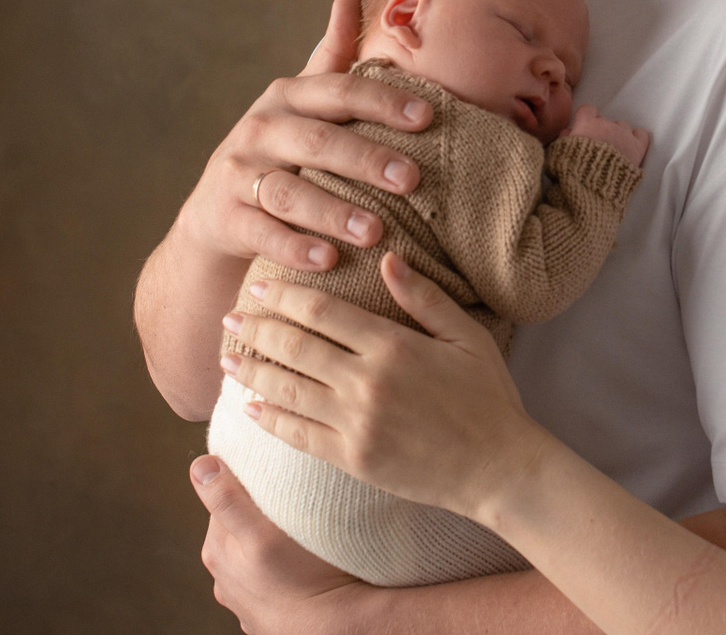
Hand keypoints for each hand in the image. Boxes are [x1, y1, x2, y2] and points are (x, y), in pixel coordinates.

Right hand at [178, 0, 434, 273]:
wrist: (216, 215)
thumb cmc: (280, 151)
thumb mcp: (302, 105)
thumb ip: (332, 59)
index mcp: (288, 97)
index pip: (340, 92)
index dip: (383, 102)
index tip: (428, 117)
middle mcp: (260, 130)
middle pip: (317, 141)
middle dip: (366, 158)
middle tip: (412, 179)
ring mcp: (237, 174)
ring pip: (289, 192)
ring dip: (333, 211)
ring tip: (375, 230)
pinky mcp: (224, 218)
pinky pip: (261, 234)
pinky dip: (294, 248)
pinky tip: (328, 261)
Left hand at [192, 456, 381, 633]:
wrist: (335, 627)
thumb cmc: (303, 581)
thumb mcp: (261, 534)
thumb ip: (227, 501)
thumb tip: (200, 467)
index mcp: (217, 551)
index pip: (222, 500)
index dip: (246, 482)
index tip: (272, 475)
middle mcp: (225, 577)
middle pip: (238, 526)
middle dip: (258, 511)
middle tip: (291, 501)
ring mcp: (246, 597)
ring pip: (255, 551)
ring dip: (270, 540)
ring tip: (299, 534)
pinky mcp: (268, 610)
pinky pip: (272, 576)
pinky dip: (282, 568)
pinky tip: (301, 566)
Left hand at [219, 256, 554, 524]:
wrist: (499, 468)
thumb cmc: (488, 396)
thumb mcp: (466, 336)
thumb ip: (423, 297)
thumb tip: (387, 258)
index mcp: (393, 346)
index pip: (323, 311)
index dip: (286, 297)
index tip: (260, 287)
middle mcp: (367, 383)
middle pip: (295, 348)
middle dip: (257, 330)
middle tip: (229, 317)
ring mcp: (356, 424)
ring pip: (287, 391)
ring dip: (251, 373)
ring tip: (226, 359)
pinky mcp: (352, 460)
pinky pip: (298, 435)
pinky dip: (270, 420)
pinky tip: (251, 408)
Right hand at [566, 105, 650, 166]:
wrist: (594, 185)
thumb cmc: (573, 170)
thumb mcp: (560, 153)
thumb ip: (564, 139)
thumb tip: (568, 131)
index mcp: (587, 124)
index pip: (587, 110)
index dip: (586, 120)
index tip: (585, 130)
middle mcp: (607, 125)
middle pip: (605, 121)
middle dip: (601, 132)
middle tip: (597, 148)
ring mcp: (624, 134)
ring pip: (621, 127)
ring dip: (617, 136)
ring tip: (613, 153)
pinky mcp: (637, 147)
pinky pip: (641, 135)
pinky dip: (636, 138)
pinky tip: (631, 146)